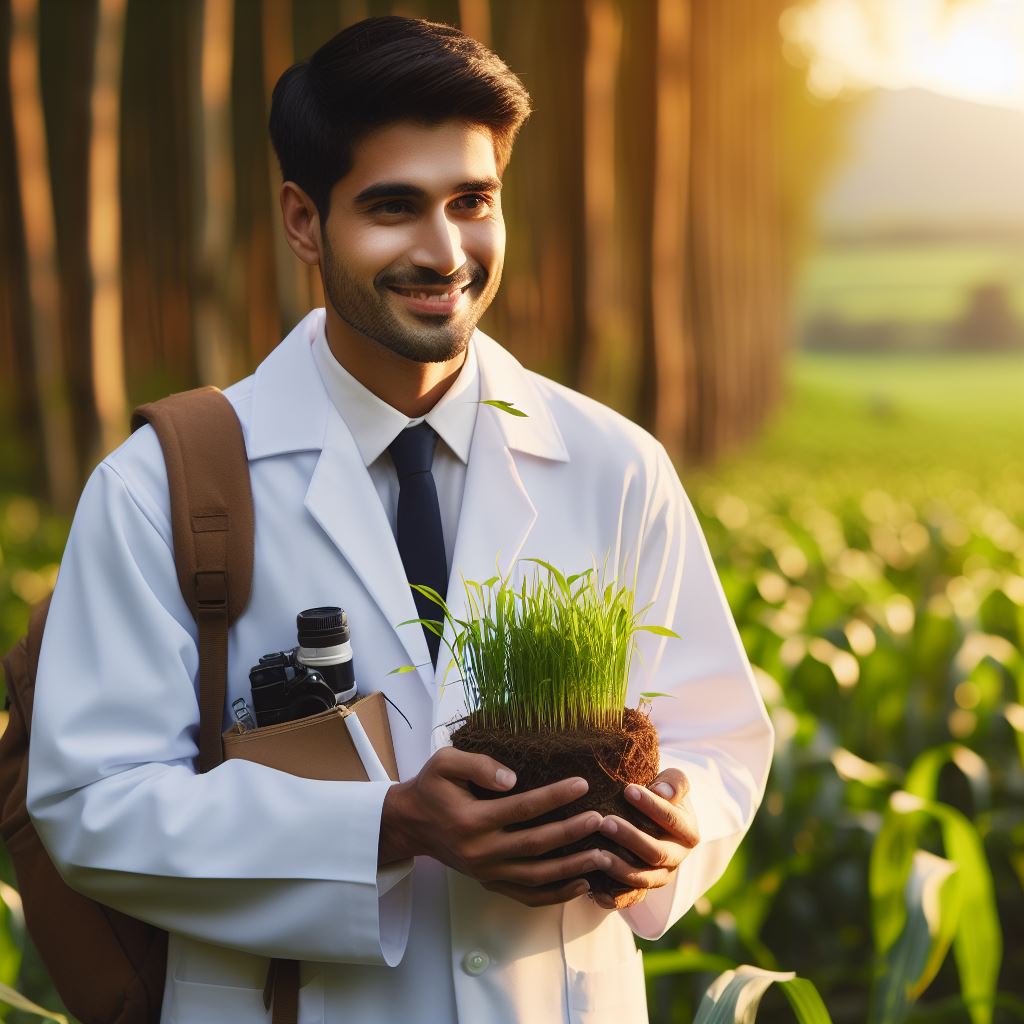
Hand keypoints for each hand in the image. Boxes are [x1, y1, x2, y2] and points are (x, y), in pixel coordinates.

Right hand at [379, 746, 605, 906]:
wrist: (410, 823)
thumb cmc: (431, 787)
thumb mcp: (445, 763)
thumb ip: (478, 765)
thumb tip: (512, 778)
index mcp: (472, 820)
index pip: (523, 808)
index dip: (555, 796)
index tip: (583, 783)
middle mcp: (481, 851)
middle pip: (536, 845)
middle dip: (572, 832)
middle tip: (601, 819)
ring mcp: (486, 872)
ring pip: (537, 876)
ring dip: (572, 868)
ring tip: (602, 854)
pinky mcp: (489, 883)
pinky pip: (527, 896)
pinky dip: (556, 894)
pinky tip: (582, 883)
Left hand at [591, 768, 699, 909]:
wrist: (650, 817)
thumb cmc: (659, 793)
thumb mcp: (671, 782)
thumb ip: (674, 782)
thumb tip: (662, 791)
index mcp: (688, 832)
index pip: (673, 820)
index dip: (652, 806)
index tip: (628, 790)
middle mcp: (677, 858)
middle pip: (657, 852)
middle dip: (630, 838)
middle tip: (605, 823)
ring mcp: (660, 876)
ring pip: (643, 878)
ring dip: (620, 867)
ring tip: (596, 854)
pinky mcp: (642, 889)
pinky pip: (630, 898)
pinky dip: (614, 897)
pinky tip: (595, 891)